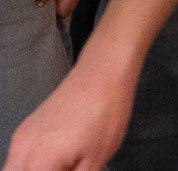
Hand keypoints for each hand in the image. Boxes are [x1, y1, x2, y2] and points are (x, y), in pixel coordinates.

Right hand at [2, 51, 135, 170]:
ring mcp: (21, 137)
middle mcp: (20, 150)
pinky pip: (17, 160)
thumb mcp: (95, 161)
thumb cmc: (106, 114)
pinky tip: (55, 164)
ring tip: (64, 168)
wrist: (104, 70)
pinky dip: (29, 168)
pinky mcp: (27, 128)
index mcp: (37, 163)